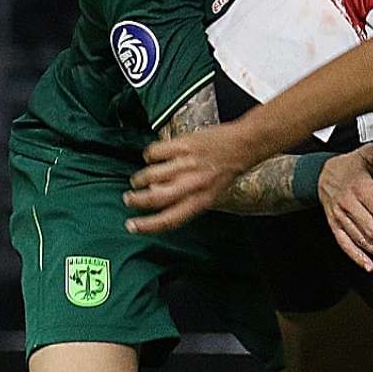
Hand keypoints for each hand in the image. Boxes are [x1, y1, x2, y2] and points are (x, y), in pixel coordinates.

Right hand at [124, 125, 254, 233]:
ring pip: (151, 175)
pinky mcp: (183, 145)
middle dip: (136, 200)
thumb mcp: (211, 195)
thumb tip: (159, 202)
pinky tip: (154, 156)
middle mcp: (193, 184)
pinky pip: (155, 152)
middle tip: (129, 198)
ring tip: (139, 179)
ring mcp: (187, 164)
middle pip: (155, 198)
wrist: (242, 145)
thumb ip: (187, 201)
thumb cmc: (226, 170)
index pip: (169, 219)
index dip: (147, 226)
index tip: (133, 226)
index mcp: (201, 201)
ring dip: (140, 179)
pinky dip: (150, 155)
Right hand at [319, 145, 372, 271]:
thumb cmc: (345, 168)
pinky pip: (345, 245)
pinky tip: (369, 265)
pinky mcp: (335, 226)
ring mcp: (341, 218)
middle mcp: (349, 206)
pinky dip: (357, 257)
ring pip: (361, 240)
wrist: (318, 175)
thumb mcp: (361, 155)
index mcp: (358, 189)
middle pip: (372, 229)